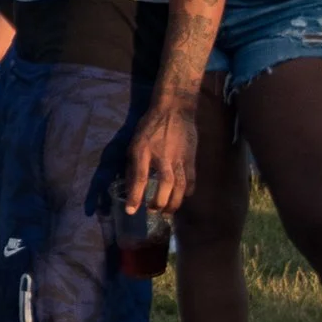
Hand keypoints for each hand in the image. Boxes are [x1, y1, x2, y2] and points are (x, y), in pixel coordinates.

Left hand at [124, 95, 195, 216]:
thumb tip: (130, 184)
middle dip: (159, 202)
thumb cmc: (150, 126)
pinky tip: (183, 197)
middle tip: (154, 212)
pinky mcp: (191, 158)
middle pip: (165, 185)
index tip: (131, 211)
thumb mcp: (135, 142)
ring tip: (168, 212)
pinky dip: (188, 191)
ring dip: (174, 202)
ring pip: (180, 186)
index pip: (139, 178)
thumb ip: (133, 164)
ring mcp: (180, 158)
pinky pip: (192, 179)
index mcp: (144, 151)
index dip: (135, 196)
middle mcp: (163, 157)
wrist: (175, 109)